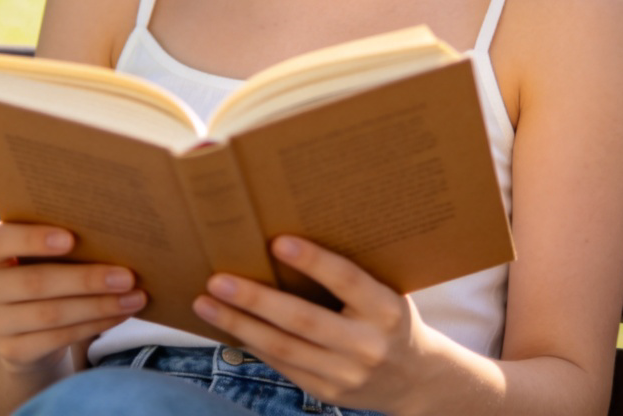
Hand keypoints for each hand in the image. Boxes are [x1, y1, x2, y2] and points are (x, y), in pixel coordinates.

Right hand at [0, 221, 146, 372]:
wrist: (21, 320)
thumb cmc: (38, 264)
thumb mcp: (34, 247)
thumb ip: (56, 234)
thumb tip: (111, 227)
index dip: (32, 239)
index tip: (70, 238)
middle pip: (35, 283)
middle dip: (86, 279)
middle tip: (127, 275)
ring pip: (51, 315)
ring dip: (99, 305)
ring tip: (135, 296)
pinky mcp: (11, 352)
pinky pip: (58, 338)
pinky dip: (95, 324)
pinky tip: (120, 313)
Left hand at [193, 235, 445, 413]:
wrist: (417, 379)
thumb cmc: (390, 317)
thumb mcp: (386, 291)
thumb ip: (351, 272)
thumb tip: (293, 231)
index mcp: (387, 309)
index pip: (347, 281)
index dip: (314, 261)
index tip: (278, 240)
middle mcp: (367, 344)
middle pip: (303, 320)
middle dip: (256, 299)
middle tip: (218, 278)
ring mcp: (346, 374)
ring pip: (283, 348)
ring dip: (239, 324)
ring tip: (206, 302)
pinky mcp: (328, 391)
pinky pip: (282, 365)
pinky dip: (252, 343)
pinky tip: (228, 325)